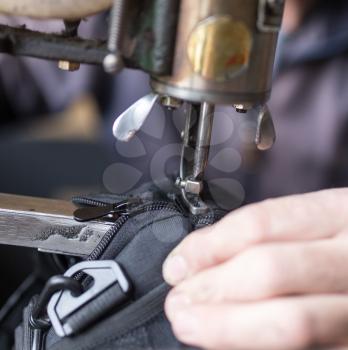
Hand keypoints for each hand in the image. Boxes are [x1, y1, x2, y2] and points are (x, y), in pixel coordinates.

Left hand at [163, 189, 347, 349]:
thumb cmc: (341, 238)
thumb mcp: (313, 220)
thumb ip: (263, 234)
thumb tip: (197, 258)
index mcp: (338, 212)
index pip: (260, 224)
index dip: (209, 247)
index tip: (178, 265)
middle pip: (269, 271)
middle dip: (213, 287)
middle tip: (178, 301)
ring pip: (291, 322)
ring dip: (226, 326)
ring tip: (190, 324)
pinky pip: (304, 348)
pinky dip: (253, 343)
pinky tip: (228, 339)